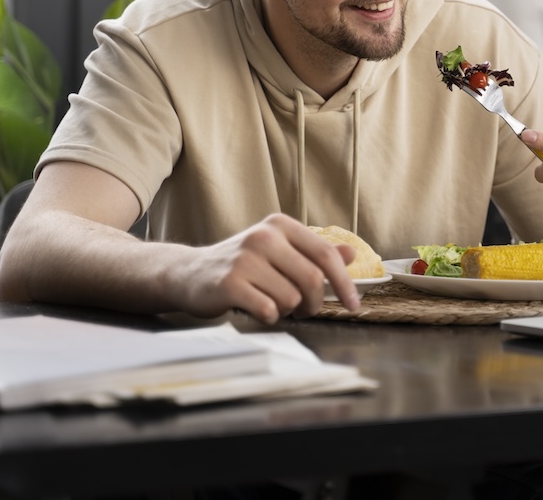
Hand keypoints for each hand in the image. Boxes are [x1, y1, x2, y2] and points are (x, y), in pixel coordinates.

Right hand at [169, 214, 359, 324]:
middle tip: (304, 310)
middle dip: (314, 303)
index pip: (326, 254)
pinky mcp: (230, 283)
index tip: (353, 305)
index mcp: (280, 225)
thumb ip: (314, 253)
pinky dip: (268, 317)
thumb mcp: (279, 251)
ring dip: (286, 310)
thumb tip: (352, 253)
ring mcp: (245, 258)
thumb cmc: (241, 265)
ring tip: (269, 302)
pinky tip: (256, 308)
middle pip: (312, 279)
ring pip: (291, 298)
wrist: (189, 273)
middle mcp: (264, 236)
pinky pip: (268, 310)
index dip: (345, 283)